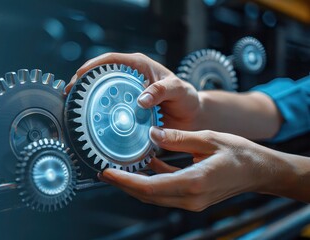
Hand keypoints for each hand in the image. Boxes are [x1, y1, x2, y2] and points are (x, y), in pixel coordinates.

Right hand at [65, 52, 201, 130]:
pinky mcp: (126, 111)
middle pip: (100, 76)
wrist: (191, 117)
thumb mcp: (178, 90)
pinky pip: (109, 110)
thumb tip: (141, 100)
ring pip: (101, 93)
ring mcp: (126, 95)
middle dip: (82, 83)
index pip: (111, 60)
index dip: (93, 65)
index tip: (79, 75)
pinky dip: (98, 114)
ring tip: (72, 108)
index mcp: (139, 66)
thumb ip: (162, 90)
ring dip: (86, 100)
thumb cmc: (186, 98)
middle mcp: (129, 78)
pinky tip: (89, 122)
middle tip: (69, 94)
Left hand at [98, 127, 292, 210]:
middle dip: (123, 184)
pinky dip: (151, 181)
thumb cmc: (239, 154)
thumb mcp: (208, 138)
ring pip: (154, 195)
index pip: (150, 186)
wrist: (260, 171)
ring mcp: (191, 200)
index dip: (125, 181)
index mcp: (194, 182)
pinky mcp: (192, 197)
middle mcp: (190, 197)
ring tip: (116, 171)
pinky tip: (143, 167)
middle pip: (147, 194)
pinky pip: (165, 191)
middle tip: (103, 171)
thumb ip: (177, 138)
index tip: (107, 172)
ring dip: (134, 184)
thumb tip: (152, 133)